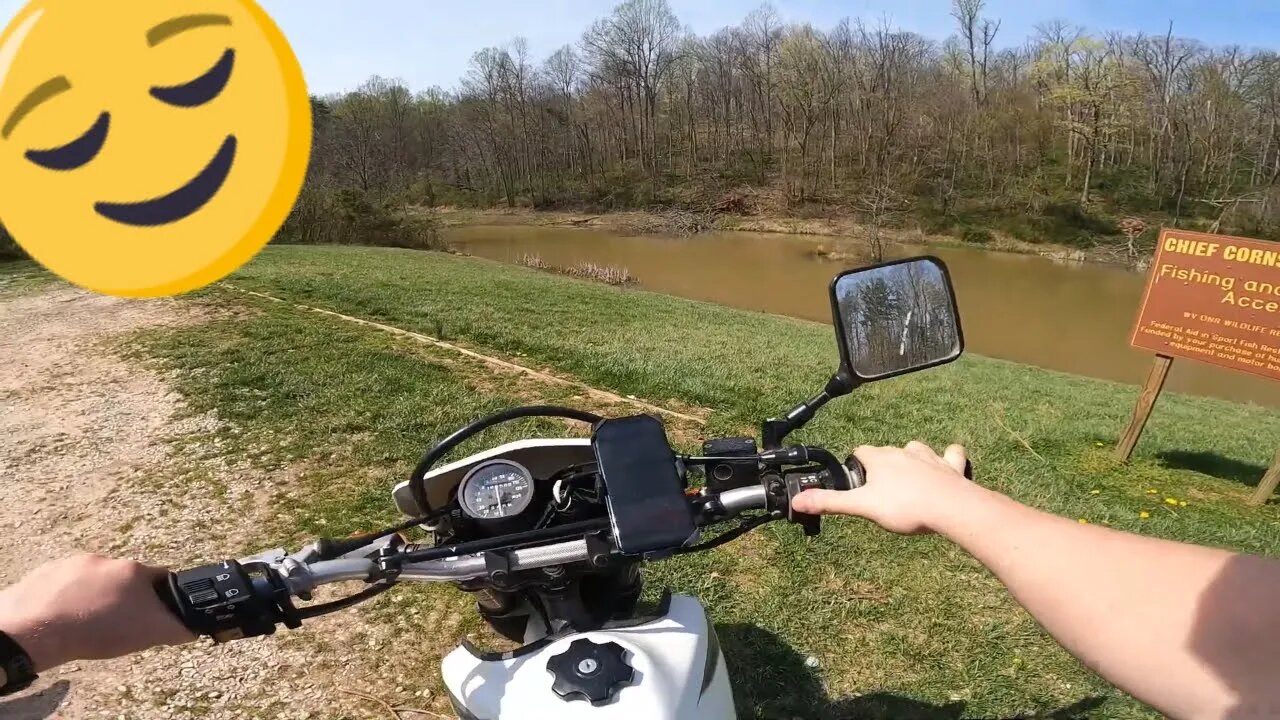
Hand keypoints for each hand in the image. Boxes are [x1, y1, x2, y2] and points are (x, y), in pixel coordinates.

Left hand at [0, 554, 194, 670]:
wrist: (38, 630)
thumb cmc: (97, 629)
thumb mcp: (148, 634)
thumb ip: (177, 628)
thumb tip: (193, 628)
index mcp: (135, 570)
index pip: (161, 579)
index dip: (160, 599)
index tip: (151, 615)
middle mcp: (108, 559)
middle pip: (126, 579)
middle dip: (125, 597)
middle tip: (117, 622)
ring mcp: (75, 564)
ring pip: (95, 580)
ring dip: (96, 595)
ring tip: (86, 621)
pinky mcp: (48, 572)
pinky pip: (66, 583)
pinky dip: (68, 597)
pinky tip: (64, 617)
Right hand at [792, 442, 974, 533]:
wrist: (951, 508)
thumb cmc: (907, 507)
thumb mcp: (862, 507)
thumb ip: (830, 502)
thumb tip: (798, 500)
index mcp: (880, 458)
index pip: (860, 451)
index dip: (856, 465)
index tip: (855, 481)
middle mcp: (903, 451)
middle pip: (886, 452)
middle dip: (881, 466)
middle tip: (878, 491)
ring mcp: (929, 457)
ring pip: (915, 450)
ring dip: (911, 460)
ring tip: (908, 480)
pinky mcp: (951, 467)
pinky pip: (951, 455)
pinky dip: (948, 458)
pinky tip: (946, 465)